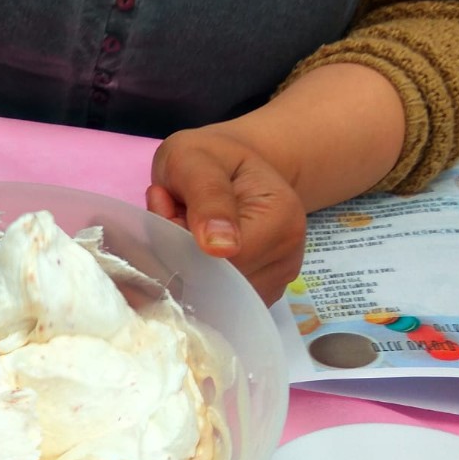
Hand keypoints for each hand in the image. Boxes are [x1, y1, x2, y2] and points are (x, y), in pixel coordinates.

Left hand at [147, 127, 306, 305]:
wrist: (228, 166)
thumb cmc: (208, 158)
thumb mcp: (195, 159)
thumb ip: (207, 197)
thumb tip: (219, 248)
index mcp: (282, 219)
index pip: (222, 259)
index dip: (182, 241)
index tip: (171, 206)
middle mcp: (288, 257)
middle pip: (218, 283)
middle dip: (182, 255)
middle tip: (174, 215)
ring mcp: (276, 281)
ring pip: (213, 296)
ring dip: (186, 267)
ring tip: (186, 227)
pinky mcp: (259, 295)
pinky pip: (216, 301)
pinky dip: (195, 279)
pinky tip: (195, 248)